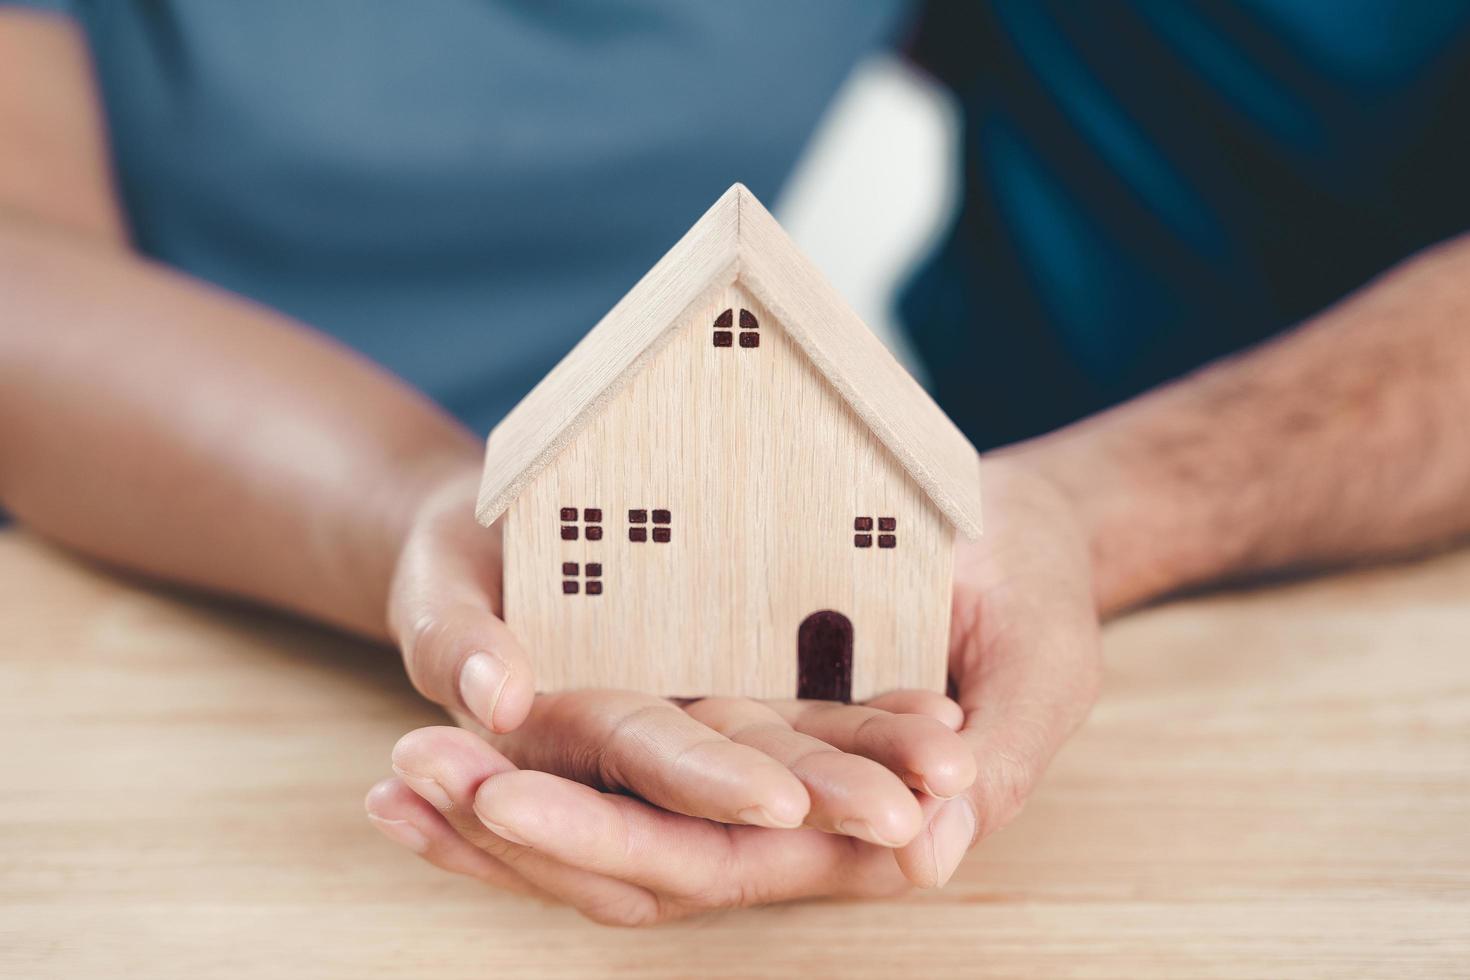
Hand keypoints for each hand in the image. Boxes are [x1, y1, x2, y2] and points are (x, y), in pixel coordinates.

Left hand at [366, 456, 1100, 922]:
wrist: (1005, 524)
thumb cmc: (1033, 589)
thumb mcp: (1043, 662)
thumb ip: (1006, 757)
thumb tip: (931, 854)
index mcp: (851, 818)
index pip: (717, 859)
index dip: (610, 839)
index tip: (499, 799)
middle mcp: (776, 808)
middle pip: (632, 855)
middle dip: (516, 833)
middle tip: (407, 780)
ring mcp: (731, 757)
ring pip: (604, 817)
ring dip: (491, 811)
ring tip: (392, 778)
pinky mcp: (705, 699)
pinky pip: (605, 748)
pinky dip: (522, 749)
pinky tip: (436, 742)